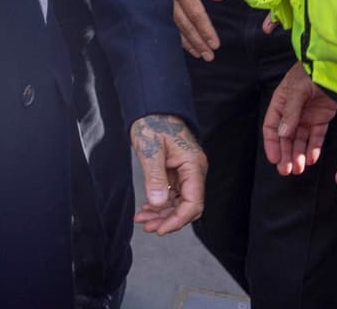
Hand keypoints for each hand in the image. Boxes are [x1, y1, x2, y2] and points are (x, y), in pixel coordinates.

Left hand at [130, 114, 206, 234]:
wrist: (152, 107)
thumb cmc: (153, 122)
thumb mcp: (151, 149)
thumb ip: (155, 177)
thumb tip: (158, 204)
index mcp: (193, 165)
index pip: (194, 202)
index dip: (178, 220)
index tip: (160, 229)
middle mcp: (194, 170)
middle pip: (188, 206)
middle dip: (169, 220)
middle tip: (147, 227)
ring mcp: (186, 172)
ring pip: (180, 203)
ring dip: (163, 214)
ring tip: (143, 220)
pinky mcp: (177, 172)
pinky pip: (173, 195)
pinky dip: (161, 204)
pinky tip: (147, 210)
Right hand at [157, 0, 223, 60]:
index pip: (195, 13)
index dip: (205, 30)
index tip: (214, 43)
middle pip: (186, 25)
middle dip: (198, 41)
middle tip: (209, 55)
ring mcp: (158, 1)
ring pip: (174, 27)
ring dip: (187, 42)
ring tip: (198, 54)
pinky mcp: (151, 2)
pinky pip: (163, 22)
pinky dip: (173, 35)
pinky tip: (180, 43)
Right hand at [262, 62, 336, 174]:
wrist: (336, 65)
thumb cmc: (311, 71)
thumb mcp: (298, 89)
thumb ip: (290, 112)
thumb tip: (282, 134)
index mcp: (281, 102)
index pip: (271, 127)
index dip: (271, 144)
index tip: (274, 159)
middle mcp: (292, 111)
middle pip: (285, 137)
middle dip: (285, 154)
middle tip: (287, 170)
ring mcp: (307, 115)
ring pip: (300, 140)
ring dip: (298, 154)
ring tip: (299, 169)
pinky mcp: (322, 118)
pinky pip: (316, 136)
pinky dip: (314, 148)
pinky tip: (312, 159)